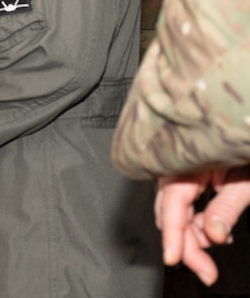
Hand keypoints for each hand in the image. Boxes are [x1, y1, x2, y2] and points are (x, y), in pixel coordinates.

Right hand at [157, 167, 249, 285]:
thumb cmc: (248, 143)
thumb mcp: (245, 182)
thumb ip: (225, 208)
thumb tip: (212, 235)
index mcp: (185, 161)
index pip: (172, 203)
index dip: (172, 233)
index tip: (174, 258)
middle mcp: (177, 165)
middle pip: (171, 211)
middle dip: (186, 244)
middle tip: (206, 271)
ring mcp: (182, 170)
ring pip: (177, 211)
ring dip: (193, 235)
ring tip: (212, 255)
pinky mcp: (191, 176)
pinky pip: (187, 204)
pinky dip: (198, 222)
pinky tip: (213, 232)